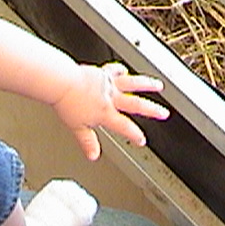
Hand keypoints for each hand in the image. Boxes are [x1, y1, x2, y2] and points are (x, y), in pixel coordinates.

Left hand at [53, 62, 168, 160]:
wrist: (60, 81)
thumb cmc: (66, 101)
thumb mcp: (76, 127)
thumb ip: (87, 142)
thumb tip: (93, 155)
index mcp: (106, 113)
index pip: (124, 127)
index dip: (134, 135)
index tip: (141, 140)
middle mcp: (111, 98)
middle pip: (136, 105)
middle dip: (152, 110)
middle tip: (164, 113)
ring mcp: (108, 84)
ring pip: (132, 84)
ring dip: (147, 84)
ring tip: (159, 85)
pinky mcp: (101, 72)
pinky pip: (113, 70)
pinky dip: (120, 70)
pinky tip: (124, 70)